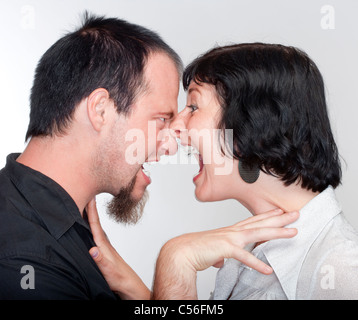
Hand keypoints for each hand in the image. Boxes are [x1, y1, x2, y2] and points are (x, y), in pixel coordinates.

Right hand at [86, 198, 150, 299]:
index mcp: (102, 244)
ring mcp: (103, 244)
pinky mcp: (103, 248)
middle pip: (94, 220)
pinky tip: (88, 222)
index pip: (95, 223)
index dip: (91, 210)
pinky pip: (94, 231)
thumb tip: (92, 250)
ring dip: (89, 213)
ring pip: (94, 224)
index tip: (88, 195)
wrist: (128, 283)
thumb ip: (100, 260)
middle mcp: (103, 241)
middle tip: (85, 190)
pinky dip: (90, 223)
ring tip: (85, 202)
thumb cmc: (117, 277)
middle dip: (89, 206)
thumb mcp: (107, 270)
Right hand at [152, 209, 298, 298]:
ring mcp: (230, 238)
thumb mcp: (213, 250)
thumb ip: (221, 254)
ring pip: (258, 233)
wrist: (181, 252)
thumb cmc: (195, 250)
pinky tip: (268, 270)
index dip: (267, 215)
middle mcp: (232, 231)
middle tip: (296, 213)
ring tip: (293, 232)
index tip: (279, 211)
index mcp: (230, 231)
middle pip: (260, 223)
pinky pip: (244, 257)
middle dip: (279, 218)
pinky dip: (256, 263)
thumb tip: (223, 260)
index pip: (252, 220)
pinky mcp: (225, 249)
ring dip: (277, 233)